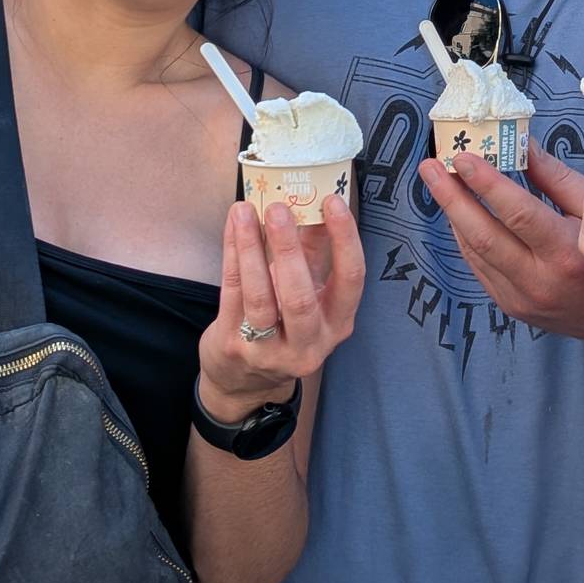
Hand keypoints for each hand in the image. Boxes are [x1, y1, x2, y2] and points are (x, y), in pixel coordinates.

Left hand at [196, 198, 362, 422]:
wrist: (245, 381)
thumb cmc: (284, 324)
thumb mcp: (309, 293)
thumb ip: (315, 253)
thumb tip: (318, 201)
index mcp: (337, 324)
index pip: (351, 280)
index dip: (345, 239)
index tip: (334, 201)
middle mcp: (309, 344)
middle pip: (300, 297)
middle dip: (288, 248)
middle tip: (279, 208)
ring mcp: (269, 350)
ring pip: (260, 297)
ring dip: (252, 249)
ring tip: (245, 211)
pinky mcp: (234, 346)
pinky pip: (233, 294)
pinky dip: (232, 255)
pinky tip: (233, 228)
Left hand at [417, 145, 583, 348]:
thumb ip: (557, 178)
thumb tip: (523, 143)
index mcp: (568, 253)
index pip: (519, 214)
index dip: (487, 184)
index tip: (464, 157)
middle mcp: (540, 280)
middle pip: (483, 235)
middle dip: (451, 197)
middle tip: (430, 166)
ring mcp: (520, 298)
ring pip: (474, 252)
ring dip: (453, 213)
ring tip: (438, 181)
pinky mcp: (510, 306)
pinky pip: (478, 267)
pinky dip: (465, 236)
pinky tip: (458, 211)